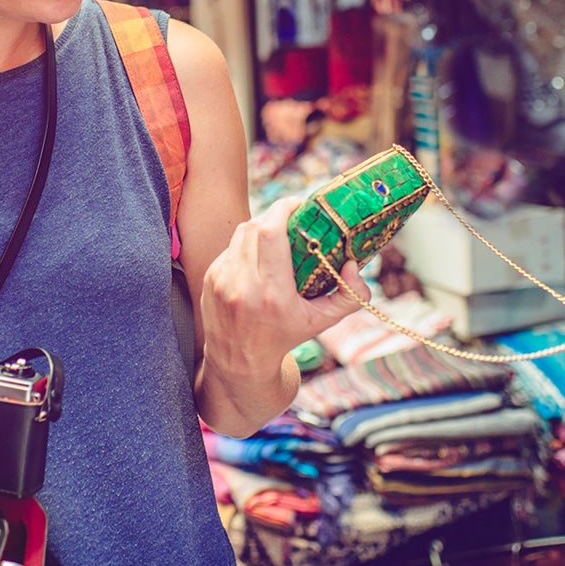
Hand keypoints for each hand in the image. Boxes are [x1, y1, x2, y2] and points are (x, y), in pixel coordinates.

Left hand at [200, 196, 371, 376]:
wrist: (239, 361)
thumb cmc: (286, 336)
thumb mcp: (323, 321)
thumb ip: (350, 295)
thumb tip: (354, 264)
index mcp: (271, 295)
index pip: (269, 233)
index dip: (282, 210)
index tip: (298, 204)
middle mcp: (242, 286)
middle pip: (255, 228)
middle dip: (275, 216)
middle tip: (294, 217)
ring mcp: (221, 281)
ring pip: (240, 234)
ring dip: (261, 228)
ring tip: (278, 234)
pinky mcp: (210, 279)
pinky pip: (231, 248)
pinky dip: (247, 245)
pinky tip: (259, 256)